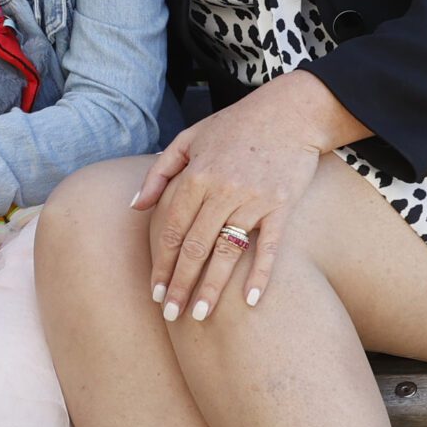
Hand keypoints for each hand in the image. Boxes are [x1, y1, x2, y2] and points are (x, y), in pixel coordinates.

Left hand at [133, 72, 336, 317]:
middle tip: (171, 315)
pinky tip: (251, 300)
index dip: (161, 265)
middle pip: (194, 247)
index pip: (171, 231)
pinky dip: (261, 273)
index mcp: (196, 176)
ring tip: (200, 315)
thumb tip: (135, 206)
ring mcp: (254, 199)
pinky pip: (270, 246)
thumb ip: (160, 173)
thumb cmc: (236, 126)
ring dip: (212, 286)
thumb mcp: (190, 139)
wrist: (291, 111)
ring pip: (227, 251)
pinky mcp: (283, 205)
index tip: (154, 293)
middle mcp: (222, 190)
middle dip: (180, 284)